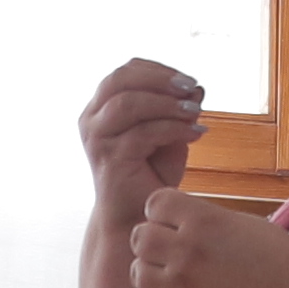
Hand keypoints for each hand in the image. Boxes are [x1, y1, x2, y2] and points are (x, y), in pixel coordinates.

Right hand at [79, 58, 203, 224]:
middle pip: (121, 79)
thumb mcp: (169, 133)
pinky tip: (196, 133)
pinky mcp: (108, 159)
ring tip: (196, 112)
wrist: (139, 217)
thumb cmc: (152, 174)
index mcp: (101, 107)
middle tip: (191, 88)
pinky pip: (143, 133)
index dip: (158, 70)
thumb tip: (196, 87)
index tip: (188, 80)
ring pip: (128, 103)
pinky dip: (174, 129)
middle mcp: (92, 120)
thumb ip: (178, 109)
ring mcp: (96, 139)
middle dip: (160, 79)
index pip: (125, 72)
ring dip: (167, 104)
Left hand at [126, 187, 288, 287]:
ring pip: (138, 273)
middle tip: (169, 244)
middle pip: (139, 237)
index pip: (155, 203)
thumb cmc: (282, 262)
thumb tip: (175, 220)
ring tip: (172, 270)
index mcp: (204, 222)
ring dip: (152, 269)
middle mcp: (187, 254)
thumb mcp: (245, 226)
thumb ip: (205, 221)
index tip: (175, 218)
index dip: (163, 210)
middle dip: (152, 237)